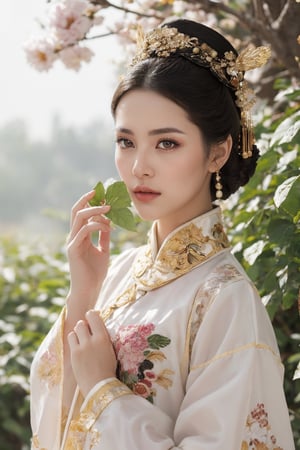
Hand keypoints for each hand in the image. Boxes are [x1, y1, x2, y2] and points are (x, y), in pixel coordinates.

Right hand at [66, 190, 110, 309]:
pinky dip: (96, 225)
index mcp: (80, 236)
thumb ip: (104, 237)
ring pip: (79, 218)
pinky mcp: (73, 249)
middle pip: (76, 211)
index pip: (81, 214)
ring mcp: (72, 242)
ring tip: (108, 208)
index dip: (90, 203)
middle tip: (100, 193)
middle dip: (87, 200)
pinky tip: (107, 227)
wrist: (90, 290)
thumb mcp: (103, 250)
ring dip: (94, 210)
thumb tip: (109, 223)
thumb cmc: (95, 273)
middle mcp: (74, 236)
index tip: (102, 195)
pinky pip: (84, 231)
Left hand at [68, 310, 116, 396]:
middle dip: (84, 325)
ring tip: (82, 340)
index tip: (92, 318)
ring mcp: (81, 347)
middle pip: (82, 323)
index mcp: (103, 337)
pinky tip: (78, 347)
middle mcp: (91, 340)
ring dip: (78, 333)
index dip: (92, 315)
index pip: (93, 316)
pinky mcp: (73, 354)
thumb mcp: (110, 349)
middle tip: (87, 332)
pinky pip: (71, 339)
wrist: (99, 386)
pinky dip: (74, 340)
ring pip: (75, 330)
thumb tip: (96, 327)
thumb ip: (103, 337)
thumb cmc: (108, 369)